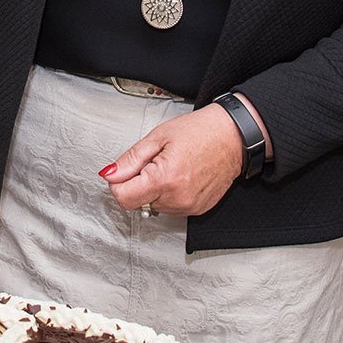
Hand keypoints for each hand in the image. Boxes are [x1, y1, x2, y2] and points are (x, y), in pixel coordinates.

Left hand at [100, 105, 243, 217]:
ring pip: (154, 206)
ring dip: (154, 190)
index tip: (123, 171)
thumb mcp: (158, 137)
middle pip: (138, 202)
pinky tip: (181, 176)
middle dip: (138, 183)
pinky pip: (171, 207)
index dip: (118, 182)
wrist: (233, 137)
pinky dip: (169, 194)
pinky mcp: (197, 210)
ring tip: (171, 167)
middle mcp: (177, 199)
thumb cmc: (200, 131)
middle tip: (153, 162)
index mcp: (164, 179)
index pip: (123, 197)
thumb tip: (110, 174)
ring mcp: (189, 207)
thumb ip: (131, 159)